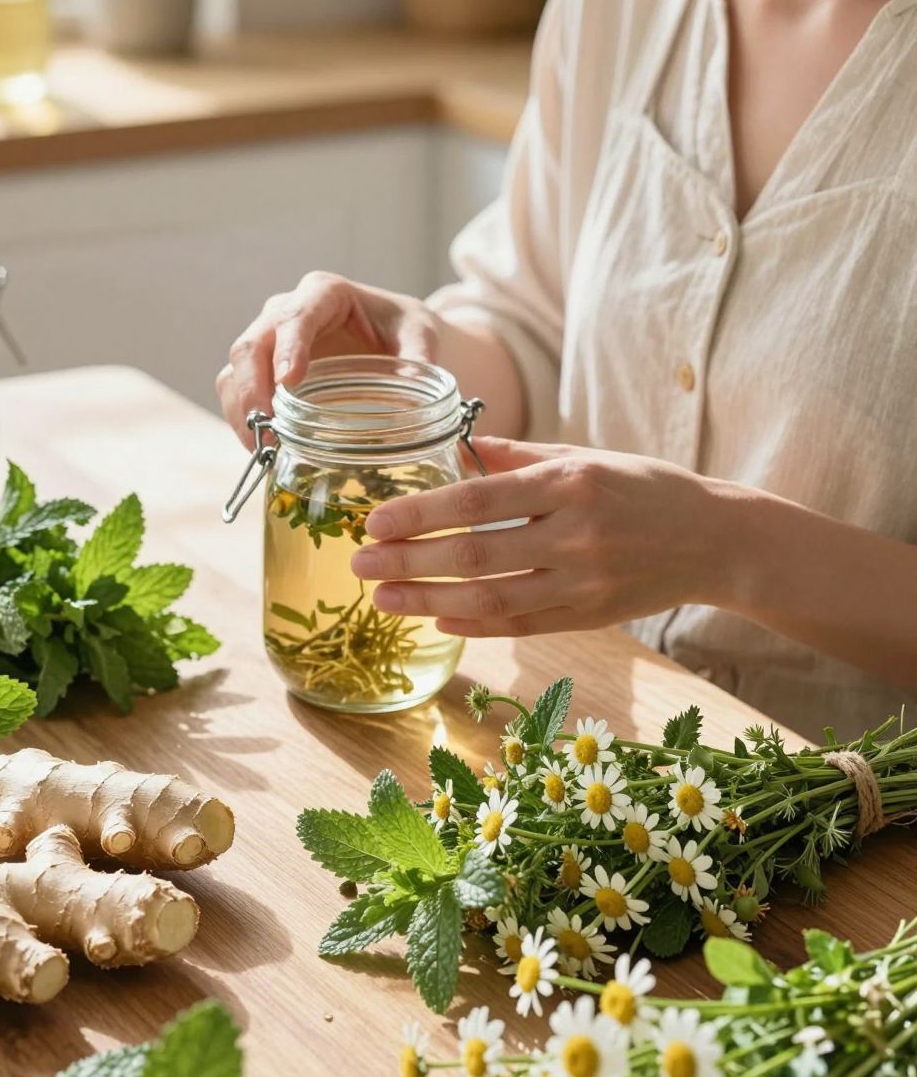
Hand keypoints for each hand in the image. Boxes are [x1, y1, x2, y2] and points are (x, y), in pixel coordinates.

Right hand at [217, 271, 447, 446]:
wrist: (394, 337)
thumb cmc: (403, 330)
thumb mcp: (420, 335)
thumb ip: (419, 359)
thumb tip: (415, 399)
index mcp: (325, 294)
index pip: (296, 315)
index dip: (288, 348)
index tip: (289, 383)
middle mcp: (286, 312)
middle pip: (251, 345)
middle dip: (253, 390)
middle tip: (269, 432)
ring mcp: (269, 342)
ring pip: (235, 371)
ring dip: (242, 412)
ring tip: (263, 450)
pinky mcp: (263, 371)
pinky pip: (238, 393)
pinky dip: (243, 421)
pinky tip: (263, 449)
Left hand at [348, 437, 735, 635]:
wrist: (715, 540)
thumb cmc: (645, 489)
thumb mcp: (586, 457)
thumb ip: (520, 458)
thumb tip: (456, 451)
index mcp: (569, 483)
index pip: (477, 498)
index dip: (420, 513)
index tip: (375, 520)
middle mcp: (574, 534)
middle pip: (473, 554)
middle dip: (408, 560)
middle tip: (359, 564)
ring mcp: (582, 582)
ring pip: (490, 598)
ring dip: (427, 600)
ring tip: (383, 597)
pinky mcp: (590, 616)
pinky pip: (520, 625)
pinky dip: (473, 624)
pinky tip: (436, 616)